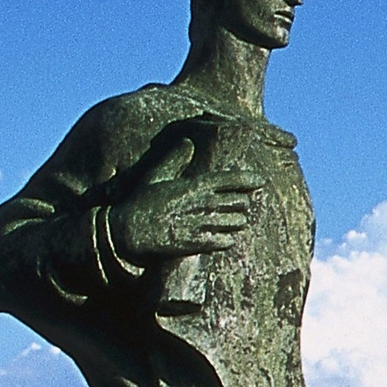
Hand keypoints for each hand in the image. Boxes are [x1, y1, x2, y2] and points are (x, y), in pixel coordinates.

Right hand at [112, 152, 265, 262]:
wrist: (126, 232)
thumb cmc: (140, 203)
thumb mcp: (155, 177)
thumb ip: (174, 159)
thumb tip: (187, 142)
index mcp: (193, 185)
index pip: (231, 179)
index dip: (249, 180)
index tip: (260, 182)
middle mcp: (201, 203)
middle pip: (240, 201)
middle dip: (242, 203)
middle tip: (239, 206)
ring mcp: (200, 223)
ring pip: (237, 222)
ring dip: (238, 222)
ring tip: (233, 222)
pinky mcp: (196, 243)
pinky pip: (226, 241)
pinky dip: (228, 239)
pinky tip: (223, 238)